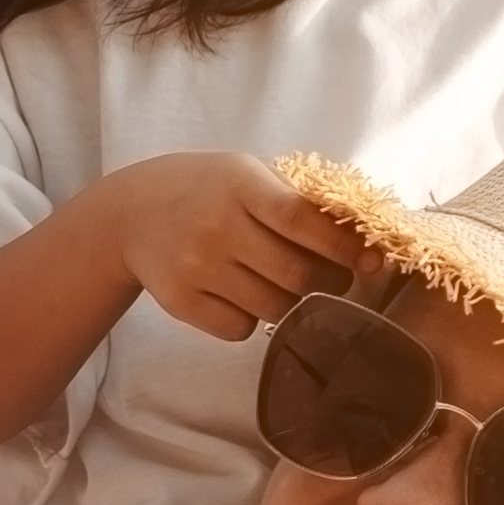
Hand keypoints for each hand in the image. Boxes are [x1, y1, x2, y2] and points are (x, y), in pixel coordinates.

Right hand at [104, 150, 356, 342]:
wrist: (131, 213)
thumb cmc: (208, 191)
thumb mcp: (247, 175)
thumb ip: (298, 201)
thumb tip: (365, 240)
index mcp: (239, 184)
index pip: (301, 220)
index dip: (343, 245)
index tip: (371, 259)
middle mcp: (216, 225)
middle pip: (297, 274)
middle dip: (331, 283)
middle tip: (336, 279)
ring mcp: (196, 267)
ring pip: (275, 307)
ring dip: (294, 302)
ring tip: (286, 283)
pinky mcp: (181, 302)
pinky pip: (242, 329)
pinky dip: (253, 319)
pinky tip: (243, 294)